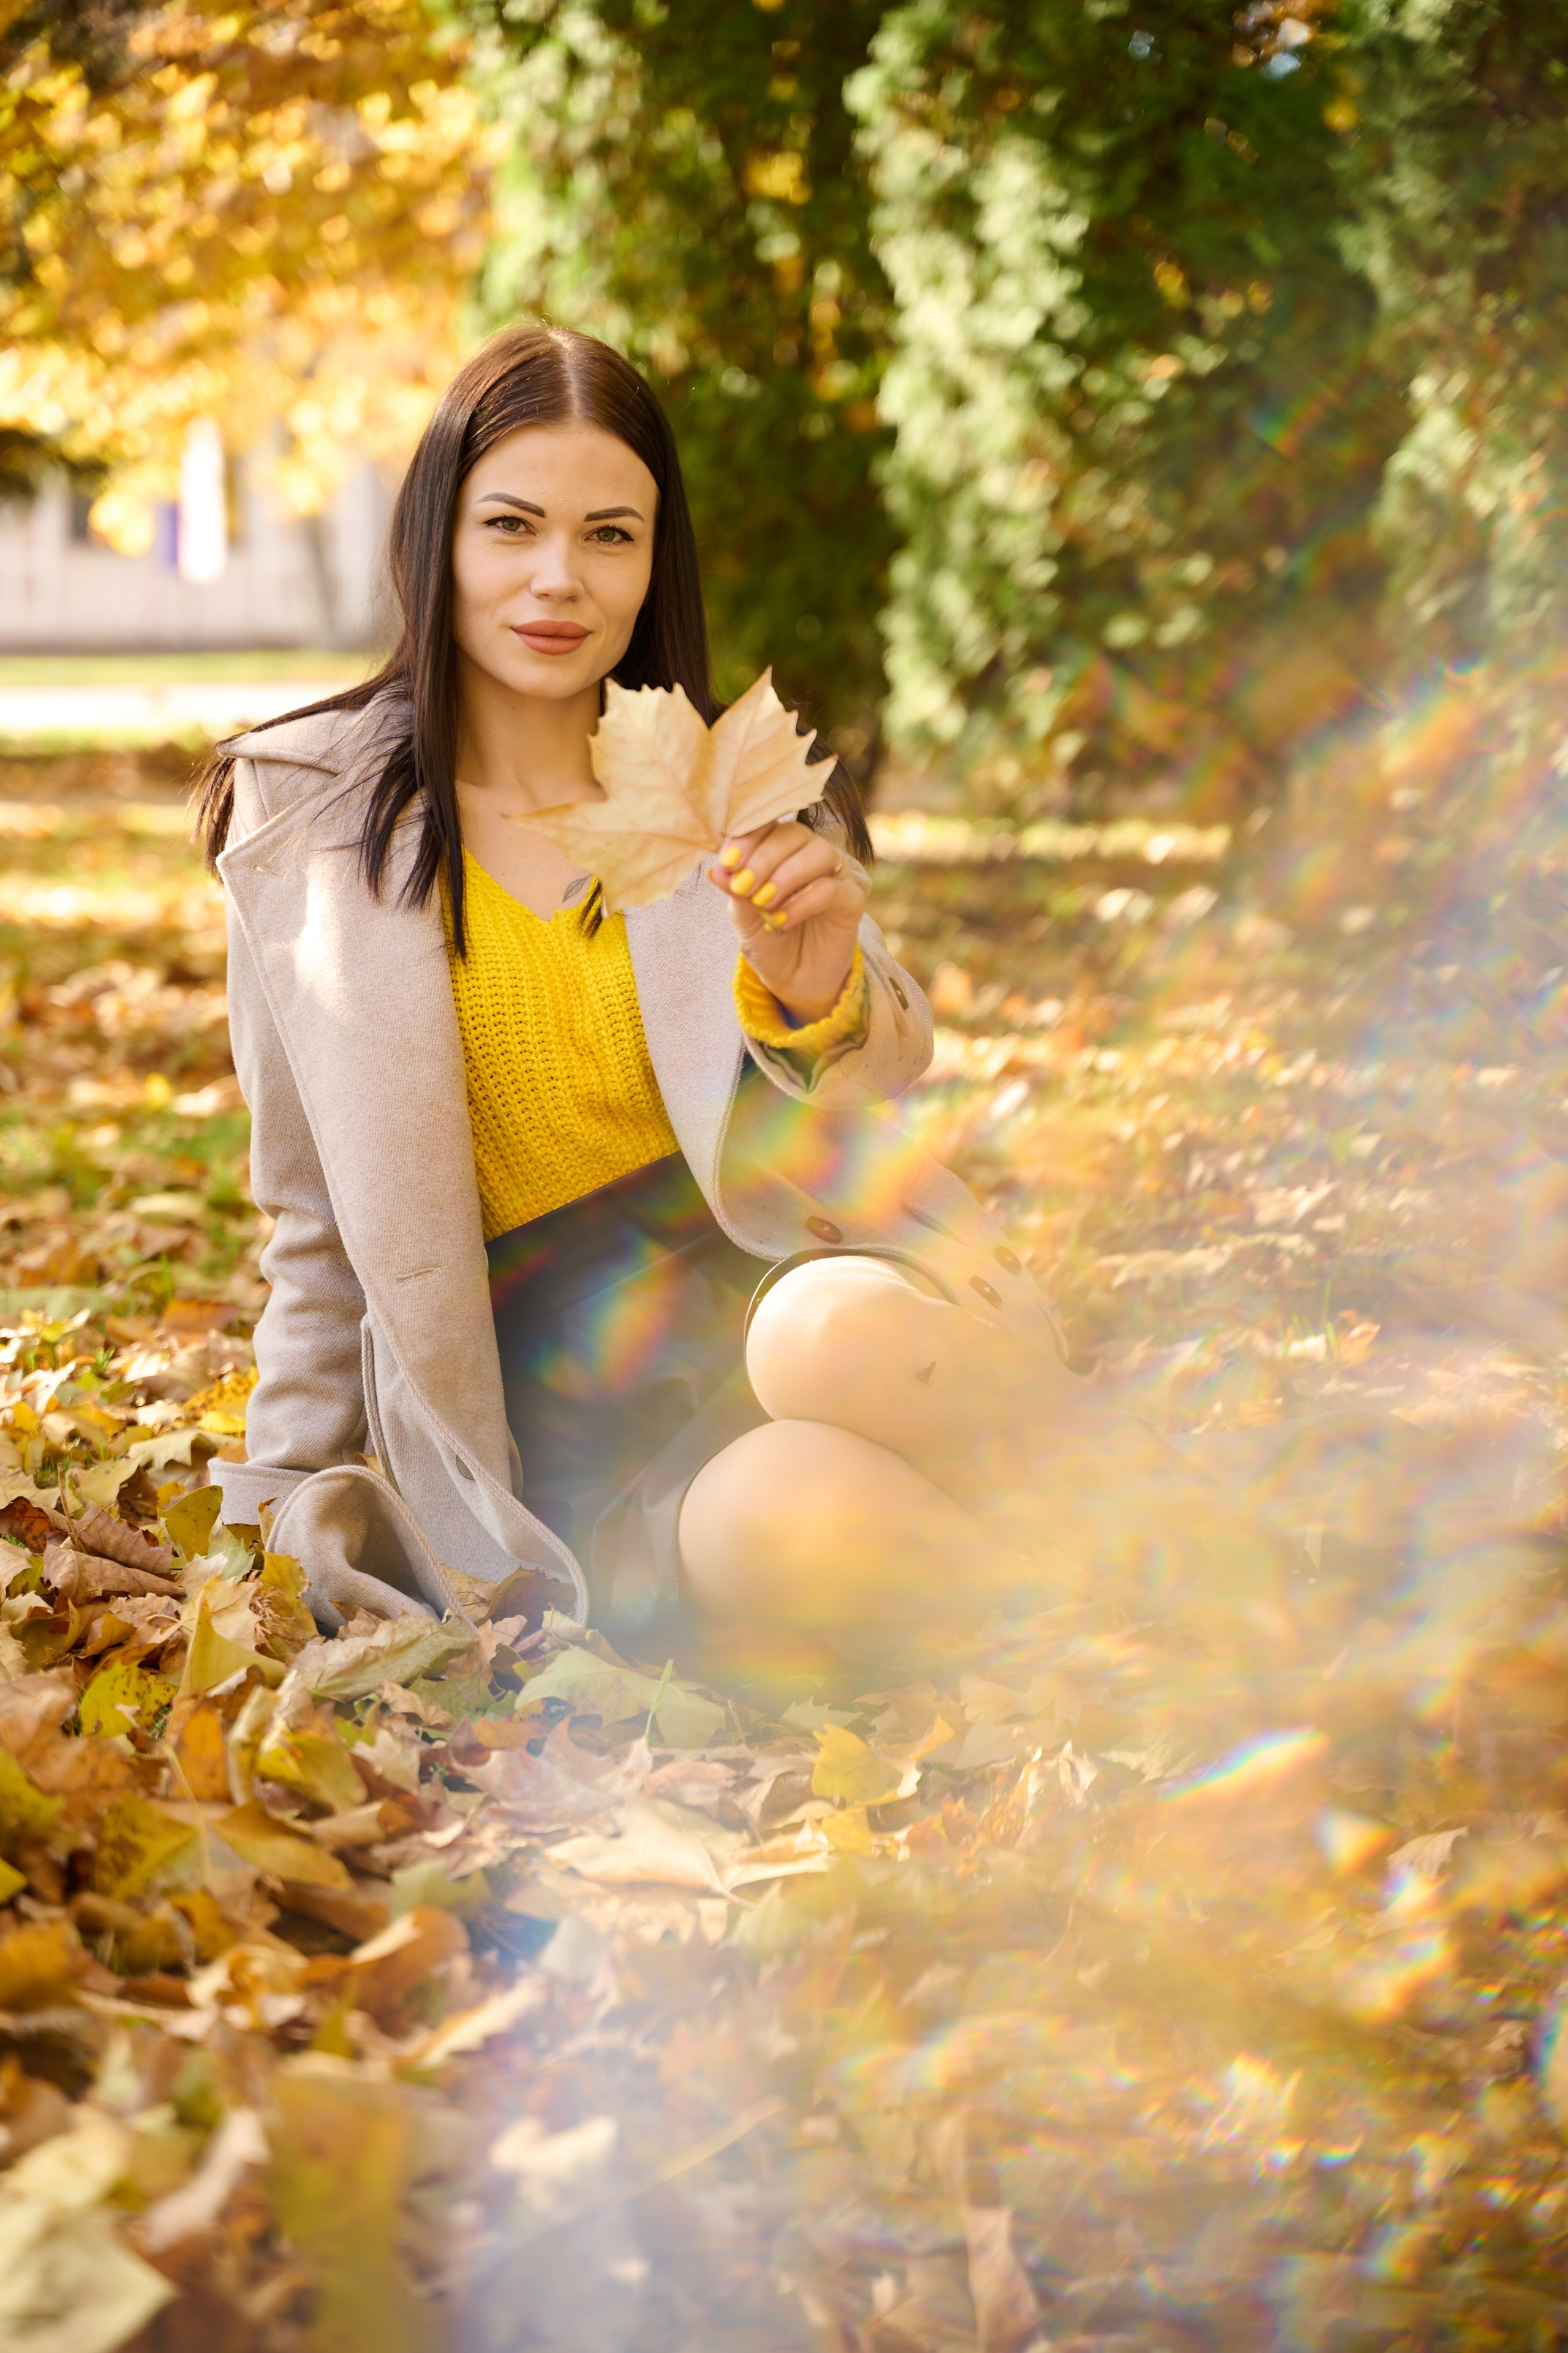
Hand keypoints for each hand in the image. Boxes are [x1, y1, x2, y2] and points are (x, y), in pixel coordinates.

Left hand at [707, 818, 866, 1022]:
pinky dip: (803, 903)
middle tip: (744, 886)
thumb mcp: (744, 920)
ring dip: (787, 875)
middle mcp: (809, 854)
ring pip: (820, 853)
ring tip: (764, 903)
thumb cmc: (768, 943)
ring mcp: (834, 875)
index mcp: (781, 850)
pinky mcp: (851, 900)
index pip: (768, 825)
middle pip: (795, 833)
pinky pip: (832, 889)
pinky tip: (781, 921)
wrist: (794, 982)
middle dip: (764, 858)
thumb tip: (716, 870)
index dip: (748, 837)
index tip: (728, 861)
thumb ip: (735, 893)